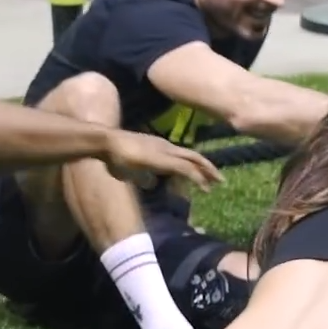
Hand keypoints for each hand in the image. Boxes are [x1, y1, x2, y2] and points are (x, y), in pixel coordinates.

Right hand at [104, 131, 224, 190]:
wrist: (107, 143)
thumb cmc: (114, 155)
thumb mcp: (131, 169)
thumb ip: (142, 176)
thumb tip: (151, 184)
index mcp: (160, 148)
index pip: (184, 155)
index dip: (196, 164)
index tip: (206, 175)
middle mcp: (167, 147)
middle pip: (193, 156)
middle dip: (208, 167)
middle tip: (220, 178)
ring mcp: (166, 151)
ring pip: (193, 161)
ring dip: (207, 172)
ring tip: (218, 182)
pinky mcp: (164, 159)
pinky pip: (185, 168)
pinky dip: (197, 177)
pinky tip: (205, 186)